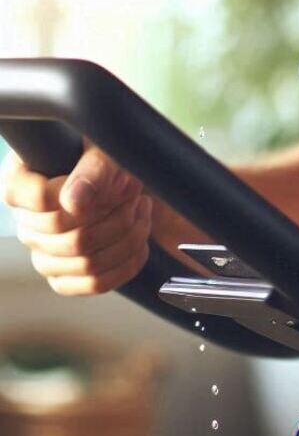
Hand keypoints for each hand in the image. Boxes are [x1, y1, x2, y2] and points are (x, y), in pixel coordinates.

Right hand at [1, 146, 151, 294]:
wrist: (127, 178)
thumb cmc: (111, 155)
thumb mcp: (107, 150)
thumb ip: (93, 170)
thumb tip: (73, 203)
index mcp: (21, 183)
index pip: (43, 201)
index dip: (86, 195)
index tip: (113, 181)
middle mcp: (26, 222)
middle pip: (72, 238)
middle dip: (118, 216)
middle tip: (135, 194)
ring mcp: (43, 252)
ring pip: (87, 264)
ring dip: (129, 238)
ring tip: (141, 211)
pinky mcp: (65, 274)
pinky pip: (94, 284)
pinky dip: (127, 265)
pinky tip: (141, 242)